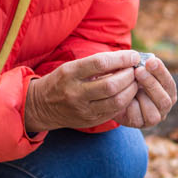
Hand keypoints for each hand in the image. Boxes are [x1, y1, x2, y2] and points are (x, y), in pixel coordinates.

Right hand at [24, 51, 142, 132]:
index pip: (100, 63)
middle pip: (111, 85)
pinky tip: (127, 94)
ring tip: (134, 82)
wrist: (42, 106)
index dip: (121, 58)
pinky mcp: (89, 121)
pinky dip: (125, 101)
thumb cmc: (62, 80)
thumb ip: (96, 63)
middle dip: (129, 76)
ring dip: (131, 90)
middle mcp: (75, 92)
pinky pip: (114, 112)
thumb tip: (126, 58)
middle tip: (135, 70)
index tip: (133, 56)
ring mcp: (82, 109)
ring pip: (116, 101)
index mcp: (70, 73)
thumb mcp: (72, 66)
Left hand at [115, 54, 177, 128]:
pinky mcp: (140, 123)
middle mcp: (164, 106)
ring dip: (141, 97)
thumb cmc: (130, 79)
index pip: (169, 83)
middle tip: (138, 70)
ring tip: (131, 83)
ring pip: (154, 112)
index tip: (150, 60)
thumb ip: (141, 67)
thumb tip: (139, 58)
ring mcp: (154, 117)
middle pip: (164, 100)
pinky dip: (132, 107)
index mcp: (168, 91)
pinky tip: (125, 97)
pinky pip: (139, 118)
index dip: (161, 72)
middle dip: (151, 84)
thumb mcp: (137, 71)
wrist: (114, 95)